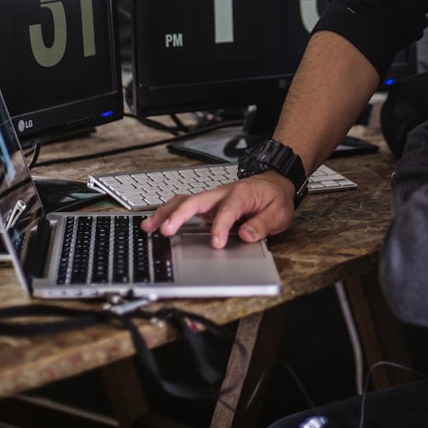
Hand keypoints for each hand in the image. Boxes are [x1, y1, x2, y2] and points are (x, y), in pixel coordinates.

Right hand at [140, 172, 295, 247]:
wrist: (273, 184)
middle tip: (167, 230)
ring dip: (166, 213)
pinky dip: (168, 214)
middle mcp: (221, 194)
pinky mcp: (206, 207)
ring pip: (184, 201)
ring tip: (149, 226)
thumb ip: (262, 225)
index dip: (221, 226)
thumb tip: (246, 236)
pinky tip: (155, 224)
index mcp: (241, 194)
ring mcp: (211, 200)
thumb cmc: (274, 198)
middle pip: (196, 201)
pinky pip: (184, 207)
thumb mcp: (278, 213)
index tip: (216, 243)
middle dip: (180, 215)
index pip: (228, 210)